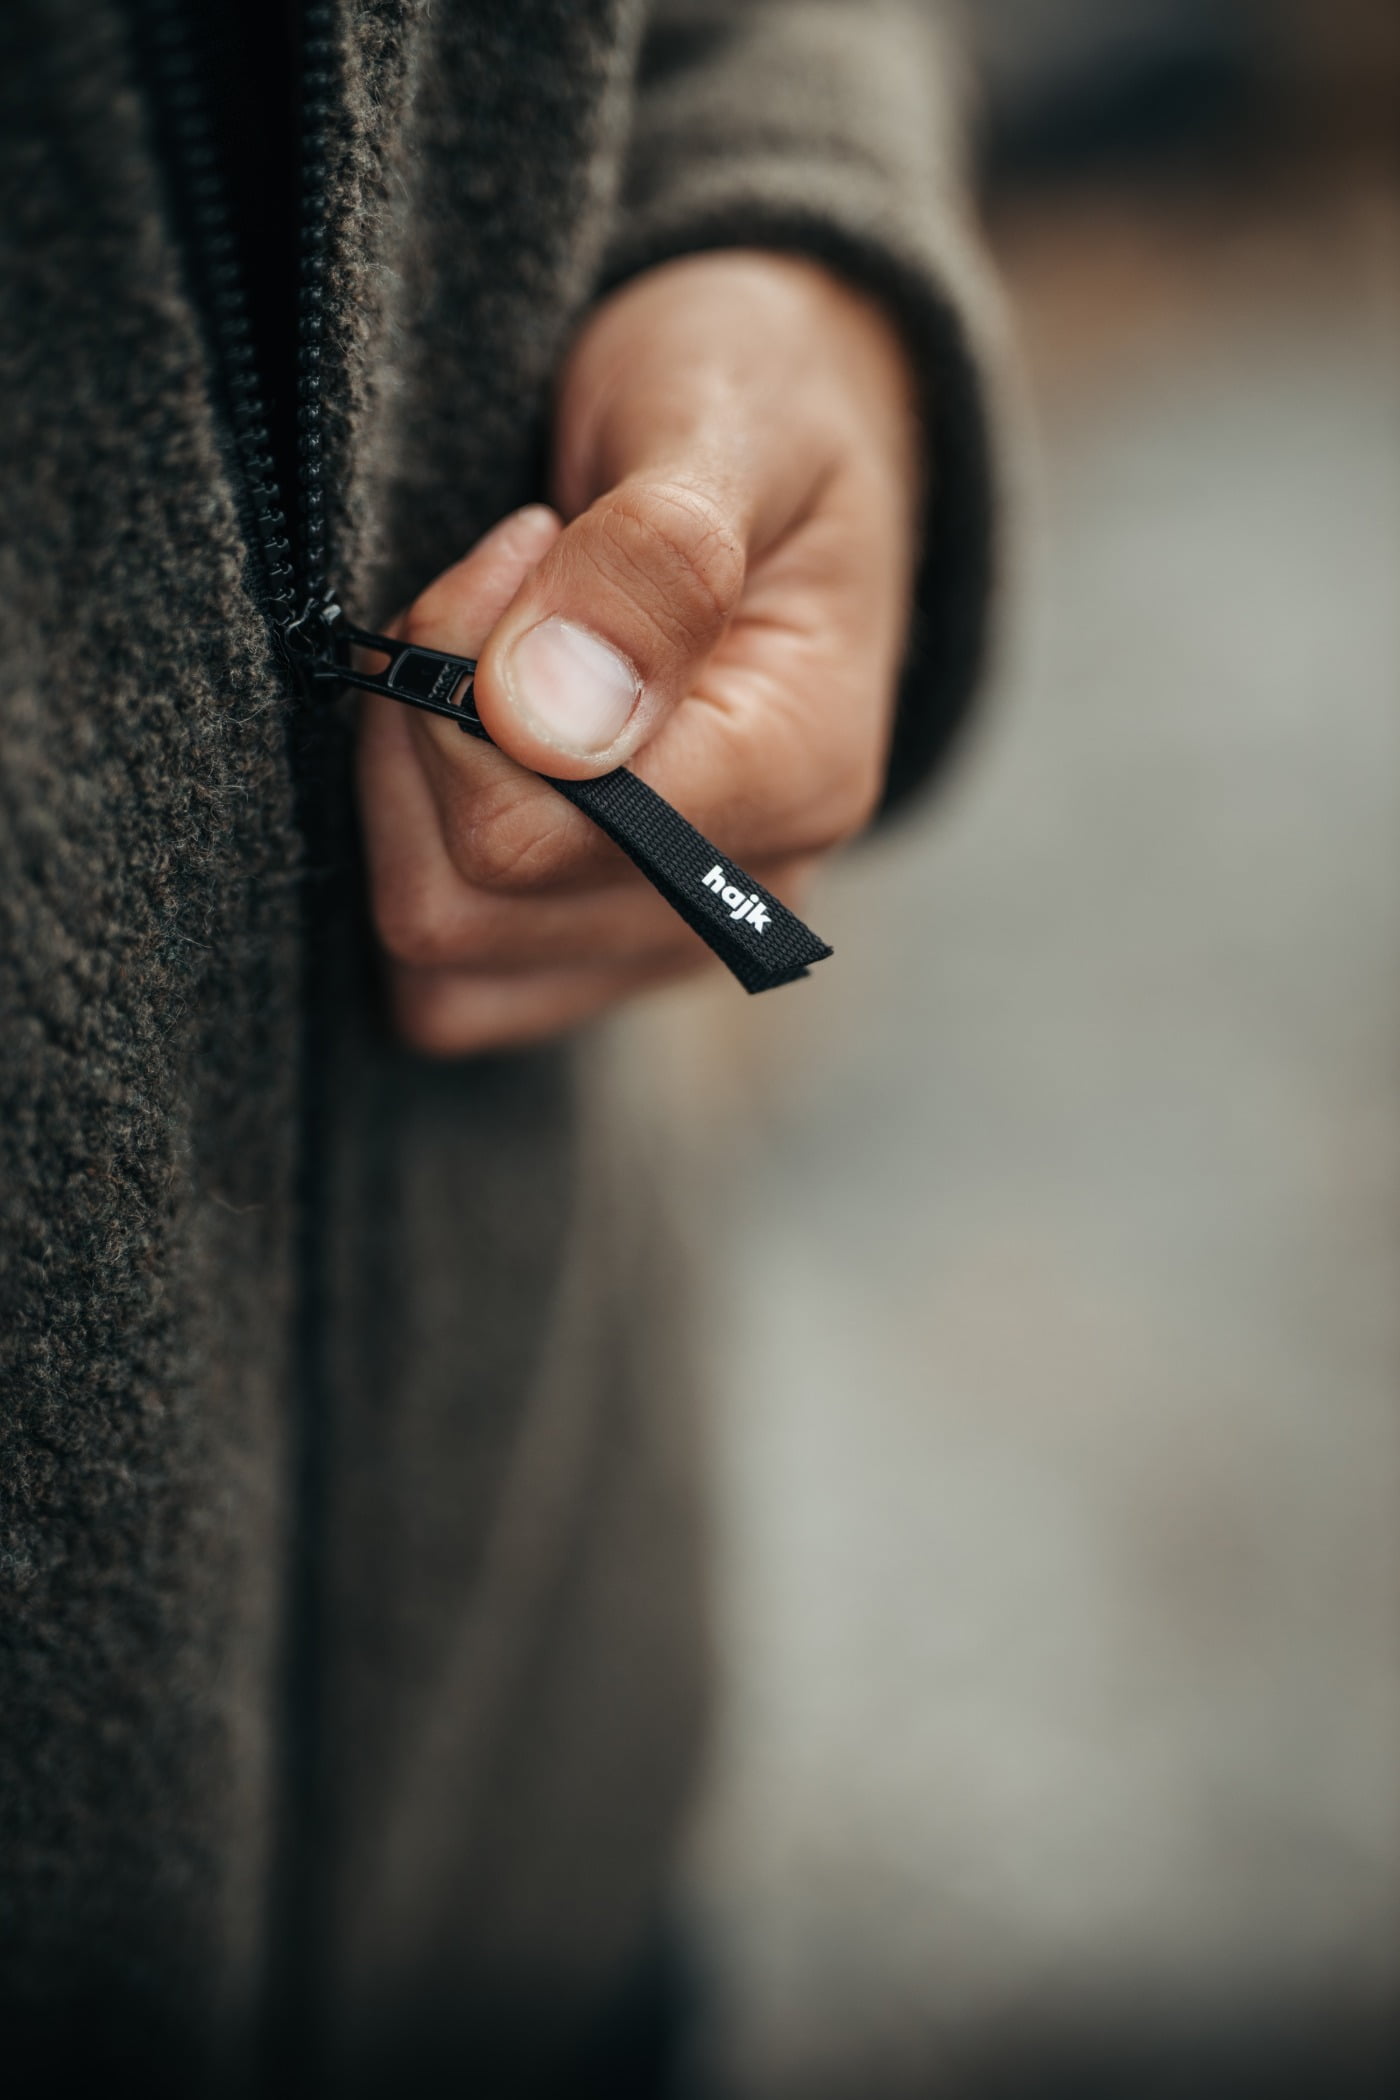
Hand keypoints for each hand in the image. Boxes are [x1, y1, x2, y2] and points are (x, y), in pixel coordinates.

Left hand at [357, 249, 920, 1053]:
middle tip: (489, 586)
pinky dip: (416, 868)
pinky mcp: (599, 950)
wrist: (786, 434)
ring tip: (484, 662)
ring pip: (437, 959)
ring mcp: (667, 938)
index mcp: (796, 774)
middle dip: (418, 731)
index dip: (458, 684)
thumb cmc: (755, 402)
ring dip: (404, 798)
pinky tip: (463, 751)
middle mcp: (741, 890)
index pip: (534, 832)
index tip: (515, 542)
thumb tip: (546, 723)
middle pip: (461, 905)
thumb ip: (648, 564)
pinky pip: (447, 992)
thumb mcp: (715, 418)